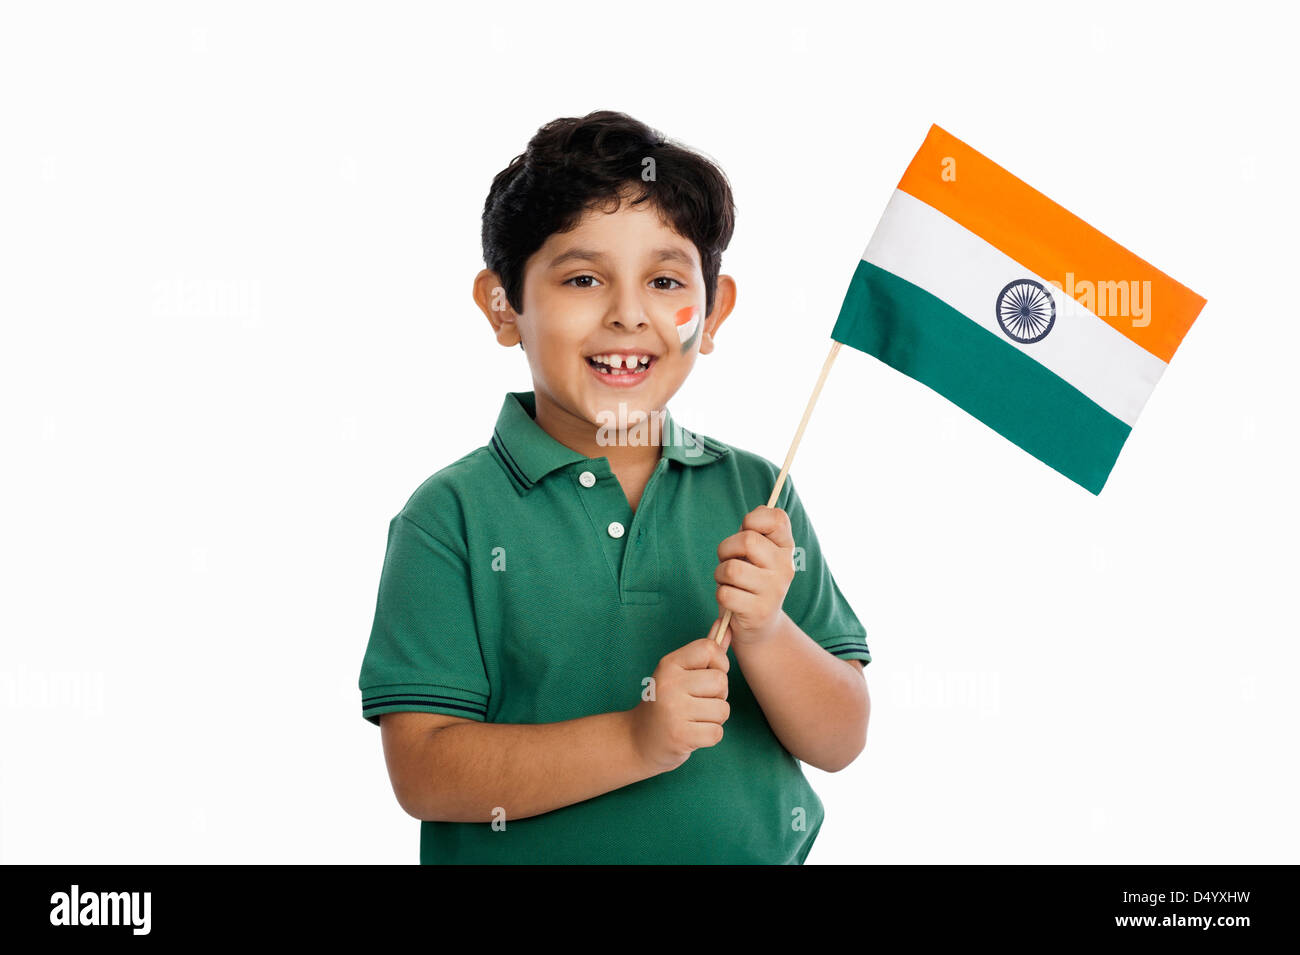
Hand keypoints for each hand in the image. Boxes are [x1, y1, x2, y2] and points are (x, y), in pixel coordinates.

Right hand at [627, 625, 730, 773]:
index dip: (719, 663)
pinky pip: (717, 732)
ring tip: (694, 718)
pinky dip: (709, 736)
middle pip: (721, 681)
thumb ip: (704, 652)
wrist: (637, 740)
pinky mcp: (680, 735)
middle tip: (699, 702)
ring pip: (722, 709)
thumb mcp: (679, 673)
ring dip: (714, 718)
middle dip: (718, 695)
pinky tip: (692, 733)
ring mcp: (674, 710)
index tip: (708, 676)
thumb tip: (726, 624)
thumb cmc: (666, 702)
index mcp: (669, 664)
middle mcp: (669, 684)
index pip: (709, 649)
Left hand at [714, 505, 795, 645]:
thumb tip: (749, 521)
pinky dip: (720, 594)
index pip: (777, 518)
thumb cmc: (750, 579)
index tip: (746, 533)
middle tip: (728, 560)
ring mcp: (775, 590)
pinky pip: (725, 593)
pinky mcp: (759, 611)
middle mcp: (786, 566)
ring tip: (727, 581)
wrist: (761, 626)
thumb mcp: (755, 552)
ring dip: (720, 574)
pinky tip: (730, 599)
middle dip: (726, 549)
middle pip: (747, 541)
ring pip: (732, 569)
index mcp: (786, 547)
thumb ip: (753, 531)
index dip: (753, 520)